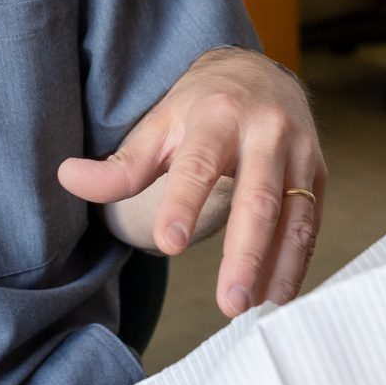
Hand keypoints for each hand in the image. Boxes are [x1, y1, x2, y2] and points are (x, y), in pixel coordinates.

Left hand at [57, 48, 326, 316]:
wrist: (261, 75)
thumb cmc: (202, 107)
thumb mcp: (159, 124)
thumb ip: (121, 163)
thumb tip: (68, 178)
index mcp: (217, 115)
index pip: (199, 164)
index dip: (184, 203)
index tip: (169, 243)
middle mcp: (265, 131)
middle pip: (259, 197)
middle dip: (245, 253)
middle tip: (229, 303)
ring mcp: (298, 153)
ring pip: (293, 217)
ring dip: (277, 267)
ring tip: (253, 309)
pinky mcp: (317, 175)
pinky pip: (310, 225)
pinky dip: (296, 263)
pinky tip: (277, 295)